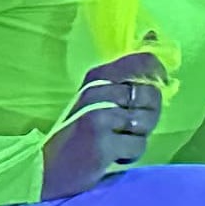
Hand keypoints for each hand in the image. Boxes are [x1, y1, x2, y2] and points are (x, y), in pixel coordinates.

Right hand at [42, 46, 166, 198]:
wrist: (45, 170)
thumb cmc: (76, 133)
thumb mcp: (96, 96)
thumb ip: (124, 71)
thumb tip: (153, 36)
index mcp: (96, 77)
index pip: (142, 61)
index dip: (158, 74)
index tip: (158, 85)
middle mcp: (97, 92)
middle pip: (151, 94)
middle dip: (150, 114)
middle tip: (129, 127)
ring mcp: (99, 116)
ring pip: (147, 120)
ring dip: (139, 136)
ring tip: (117, 141)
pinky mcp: (102, 143)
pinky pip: (138, 144)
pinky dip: (130, 154)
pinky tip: (112, 156)